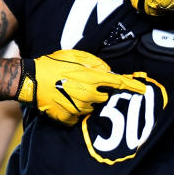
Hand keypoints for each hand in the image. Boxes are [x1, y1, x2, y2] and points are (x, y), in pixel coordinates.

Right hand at [17, 49, 145, 124]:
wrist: (30, 81)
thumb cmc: (51, 65)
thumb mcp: (74, 55)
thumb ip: (94, 62)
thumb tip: (107, 71)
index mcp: (91, 78)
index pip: (118, 83)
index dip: (133, 86)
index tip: (143, 90)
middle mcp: (88, 95)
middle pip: (104, 96)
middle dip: (99, 91)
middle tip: (82, 83)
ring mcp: (78, 109)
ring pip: (91, 106)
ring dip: (85, 100)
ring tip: (69, 91)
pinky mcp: (68, 118)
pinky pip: (78, 116)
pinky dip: (73, 110)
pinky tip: (63, 101)